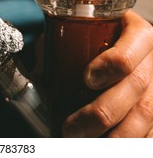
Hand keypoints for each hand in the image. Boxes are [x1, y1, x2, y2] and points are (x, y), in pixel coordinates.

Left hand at [63, 10, 152, 136]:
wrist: (123, 48)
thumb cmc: (95, 41)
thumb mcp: (81, 34)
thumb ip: (62, 49)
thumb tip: (38, 75)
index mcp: (136, 35)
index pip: (128, 50)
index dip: (110, 66)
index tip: (87, 78)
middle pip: (136, 87)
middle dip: (101, 112)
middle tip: (71, 128)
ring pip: (146, 115)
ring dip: (114, 136)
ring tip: (83, 143)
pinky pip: (150, 132)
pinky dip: (128, 142)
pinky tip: (105, 143)